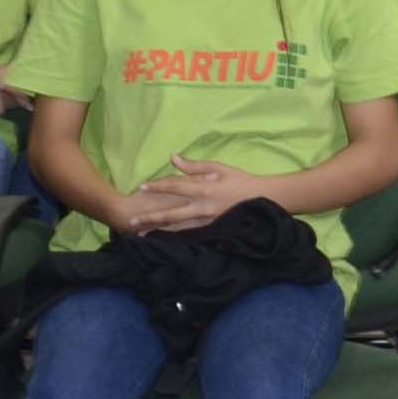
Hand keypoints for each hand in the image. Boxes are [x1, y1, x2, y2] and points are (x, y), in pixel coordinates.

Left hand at [120, 160, 260, 231]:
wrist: (265, 199)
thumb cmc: (241, 181)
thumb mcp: (219, 168)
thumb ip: (195, 166)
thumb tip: (173, 158)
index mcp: (204, 188)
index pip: (175, 186)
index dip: (157, 186)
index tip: (141, 187)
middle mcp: (203, 207)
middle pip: (171, 214)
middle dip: (150, 217)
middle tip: (132, 220)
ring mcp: (208, 221)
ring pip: (178, 228)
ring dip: (159, 231)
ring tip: (142, 235)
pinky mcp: (213, 230)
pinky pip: (190, 234)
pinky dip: (175, 237)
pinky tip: (164, 240)